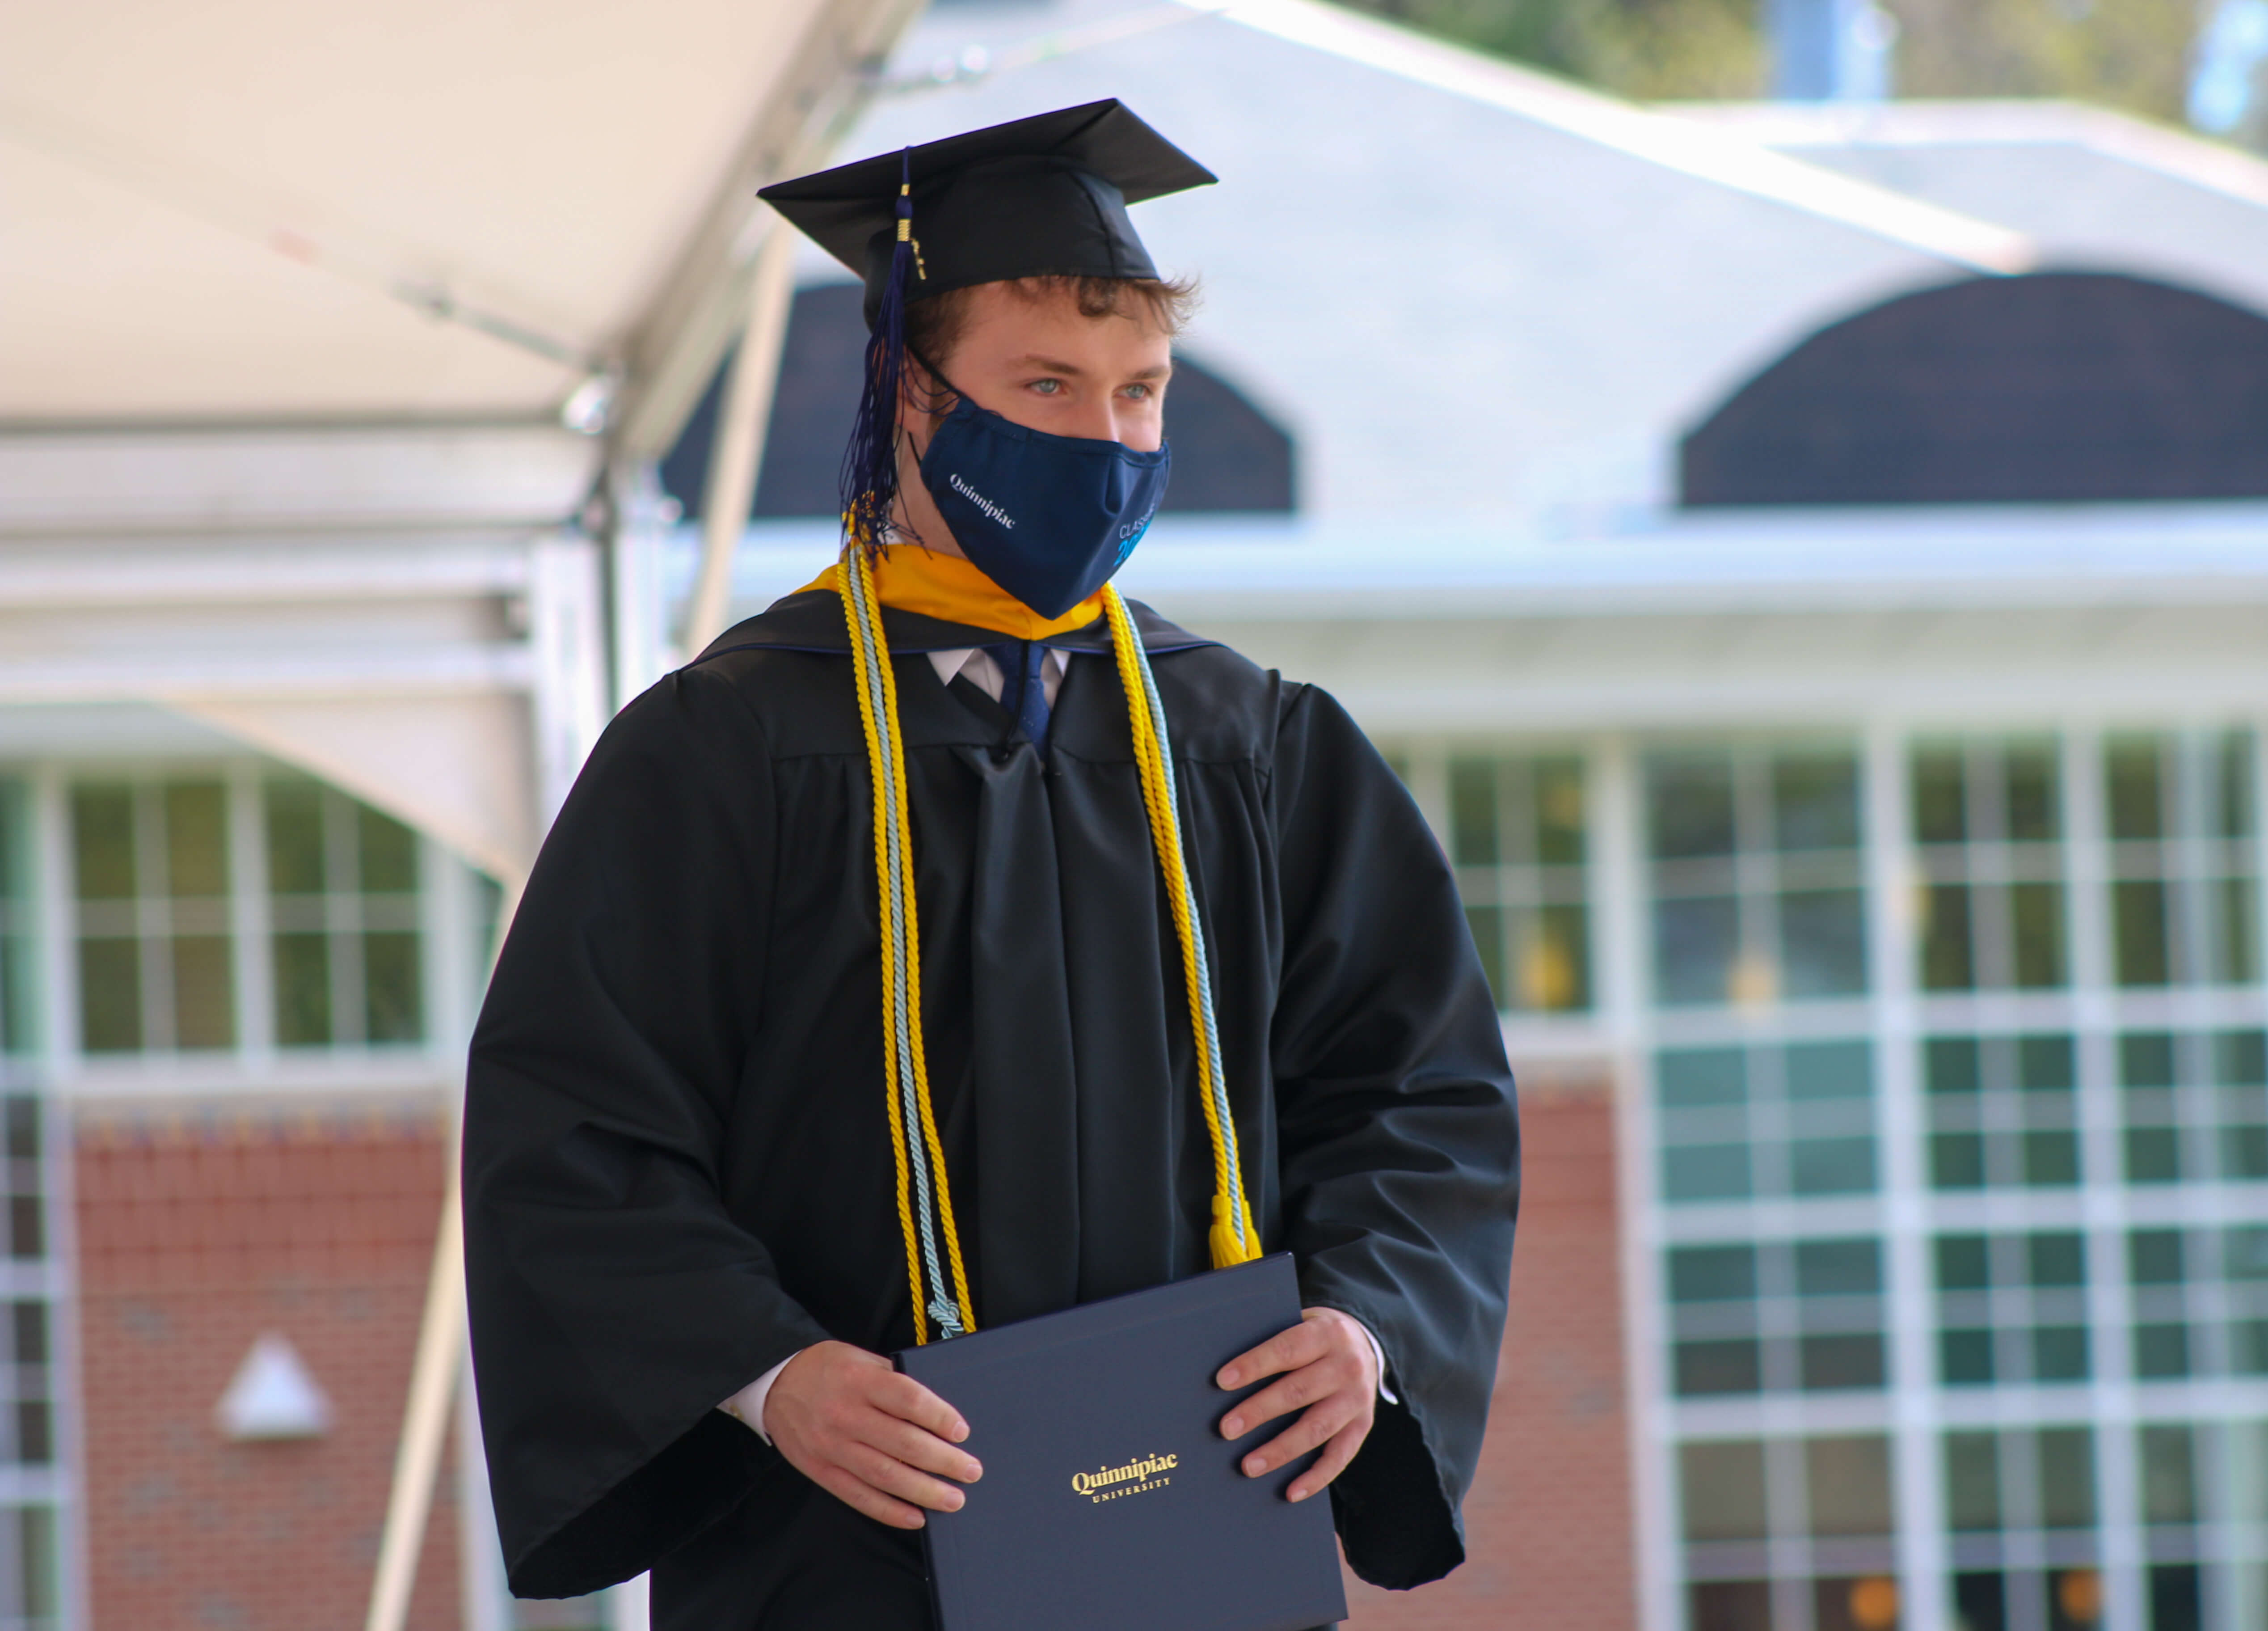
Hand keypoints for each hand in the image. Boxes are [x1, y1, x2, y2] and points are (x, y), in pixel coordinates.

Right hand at [764, 1340, 981, 1528]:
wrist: (774, 1382)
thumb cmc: (826, 1368)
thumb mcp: (861, 1357)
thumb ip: (894, 1379)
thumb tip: (934, 1410)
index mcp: (860, 1381)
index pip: (908, 1400)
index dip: (939, 1417)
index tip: (962, 1432)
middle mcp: (846, 1415)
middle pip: (903, 1443)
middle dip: (943, 1461)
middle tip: (971, 1471)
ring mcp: (831, 1446)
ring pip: (884, 1475)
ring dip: (923, 1491)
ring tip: (953, 1499)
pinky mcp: (821, 1470)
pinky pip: (858, 1496)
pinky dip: (889, 1510)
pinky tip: (915, 1517)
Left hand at [1214, 1306, 1377, 1502]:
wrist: (1365, 1344)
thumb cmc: (1314, 1338)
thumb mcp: (1302, 1325)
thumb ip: (1273, 1342)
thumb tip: (1225, 1377)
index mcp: (1326, 1334)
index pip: (1287, 1350)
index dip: (1254, 1365)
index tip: (1222, 1381)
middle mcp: (1347, 1366)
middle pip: (1298, 1392)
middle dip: (1259, 1411)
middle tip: (1226, 1428)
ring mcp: (1357, 1399)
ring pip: (1316, 1428)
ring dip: (1280, 1450)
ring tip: (1248, 1465)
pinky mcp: (1362, 1426)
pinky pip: (1340, 1456)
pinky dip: (1316, 1477)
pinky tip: (1291, 1492)